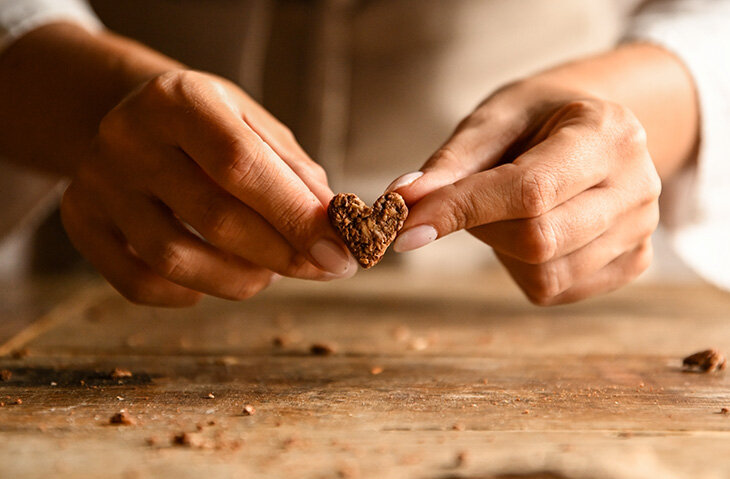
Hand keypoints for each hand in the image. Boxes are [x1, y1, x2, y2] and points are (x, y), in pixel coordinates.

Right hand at [61, 70, 355, 305]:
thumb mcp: (255, 125)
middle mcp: (127, 137)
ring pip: (173, 260)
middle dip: (281, 255)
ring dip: (240, 280)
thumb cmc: (210, 125)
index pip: (240, 165)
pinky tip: (216, 275)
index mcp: (180, 99)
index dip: (294, 216)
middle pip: (213, 217)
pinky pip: (139, 283)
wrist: (134, 117)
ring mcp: (96, 182)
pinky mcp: (81, 221)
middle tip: (322, 269)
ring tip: (269, 271)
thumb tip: (332, 230)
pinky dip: (190, 293)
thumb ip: (294, 173)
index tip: (339, 253)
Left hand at [388, 79, 660, 304]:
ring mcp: (641, 230)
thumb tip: (402, 202)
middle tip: (469, 200)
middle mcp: (639, 186)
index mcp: (608, 134)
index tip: (405, 225)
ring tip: (508, 209)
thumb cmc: (538, 120)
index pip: (530, 190)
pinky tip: (532, 228)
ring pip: (545, 272)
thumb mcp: (493, 120)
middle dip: (483, 227)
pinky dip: (524, 266)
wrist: (594, 128)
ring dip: (502, 247)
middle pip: (538, 239)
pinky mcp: (633, 263)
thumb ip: (449, 164)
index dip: (462, 210)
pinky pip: (557, 288)